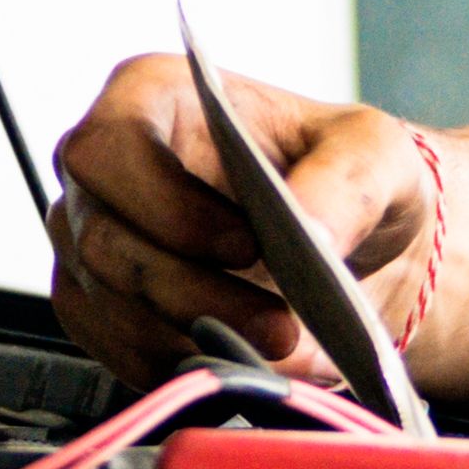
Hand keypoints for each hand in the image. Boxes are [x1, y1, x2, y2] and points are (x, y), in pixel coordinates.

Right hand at [47, 51, 426, 387]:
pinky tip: (240, 362)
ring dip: (194, 340)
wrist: (355, 254)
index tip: (246, 245)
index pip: (106, 150)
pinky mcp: (101, 309)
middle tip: (278, 326)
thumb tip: (307, 226)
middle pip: (102, 242)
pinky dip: (180, 369)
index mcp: (152, 98)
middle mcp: (106, 171)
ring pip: (106, 307)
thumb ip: (348, 181)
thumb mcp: (376, 157)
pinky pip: (115, 353)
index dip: (164, 205)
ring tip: (278, 346)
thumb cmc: (347, 179)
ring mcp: (92, 243)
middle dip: (193, 295)